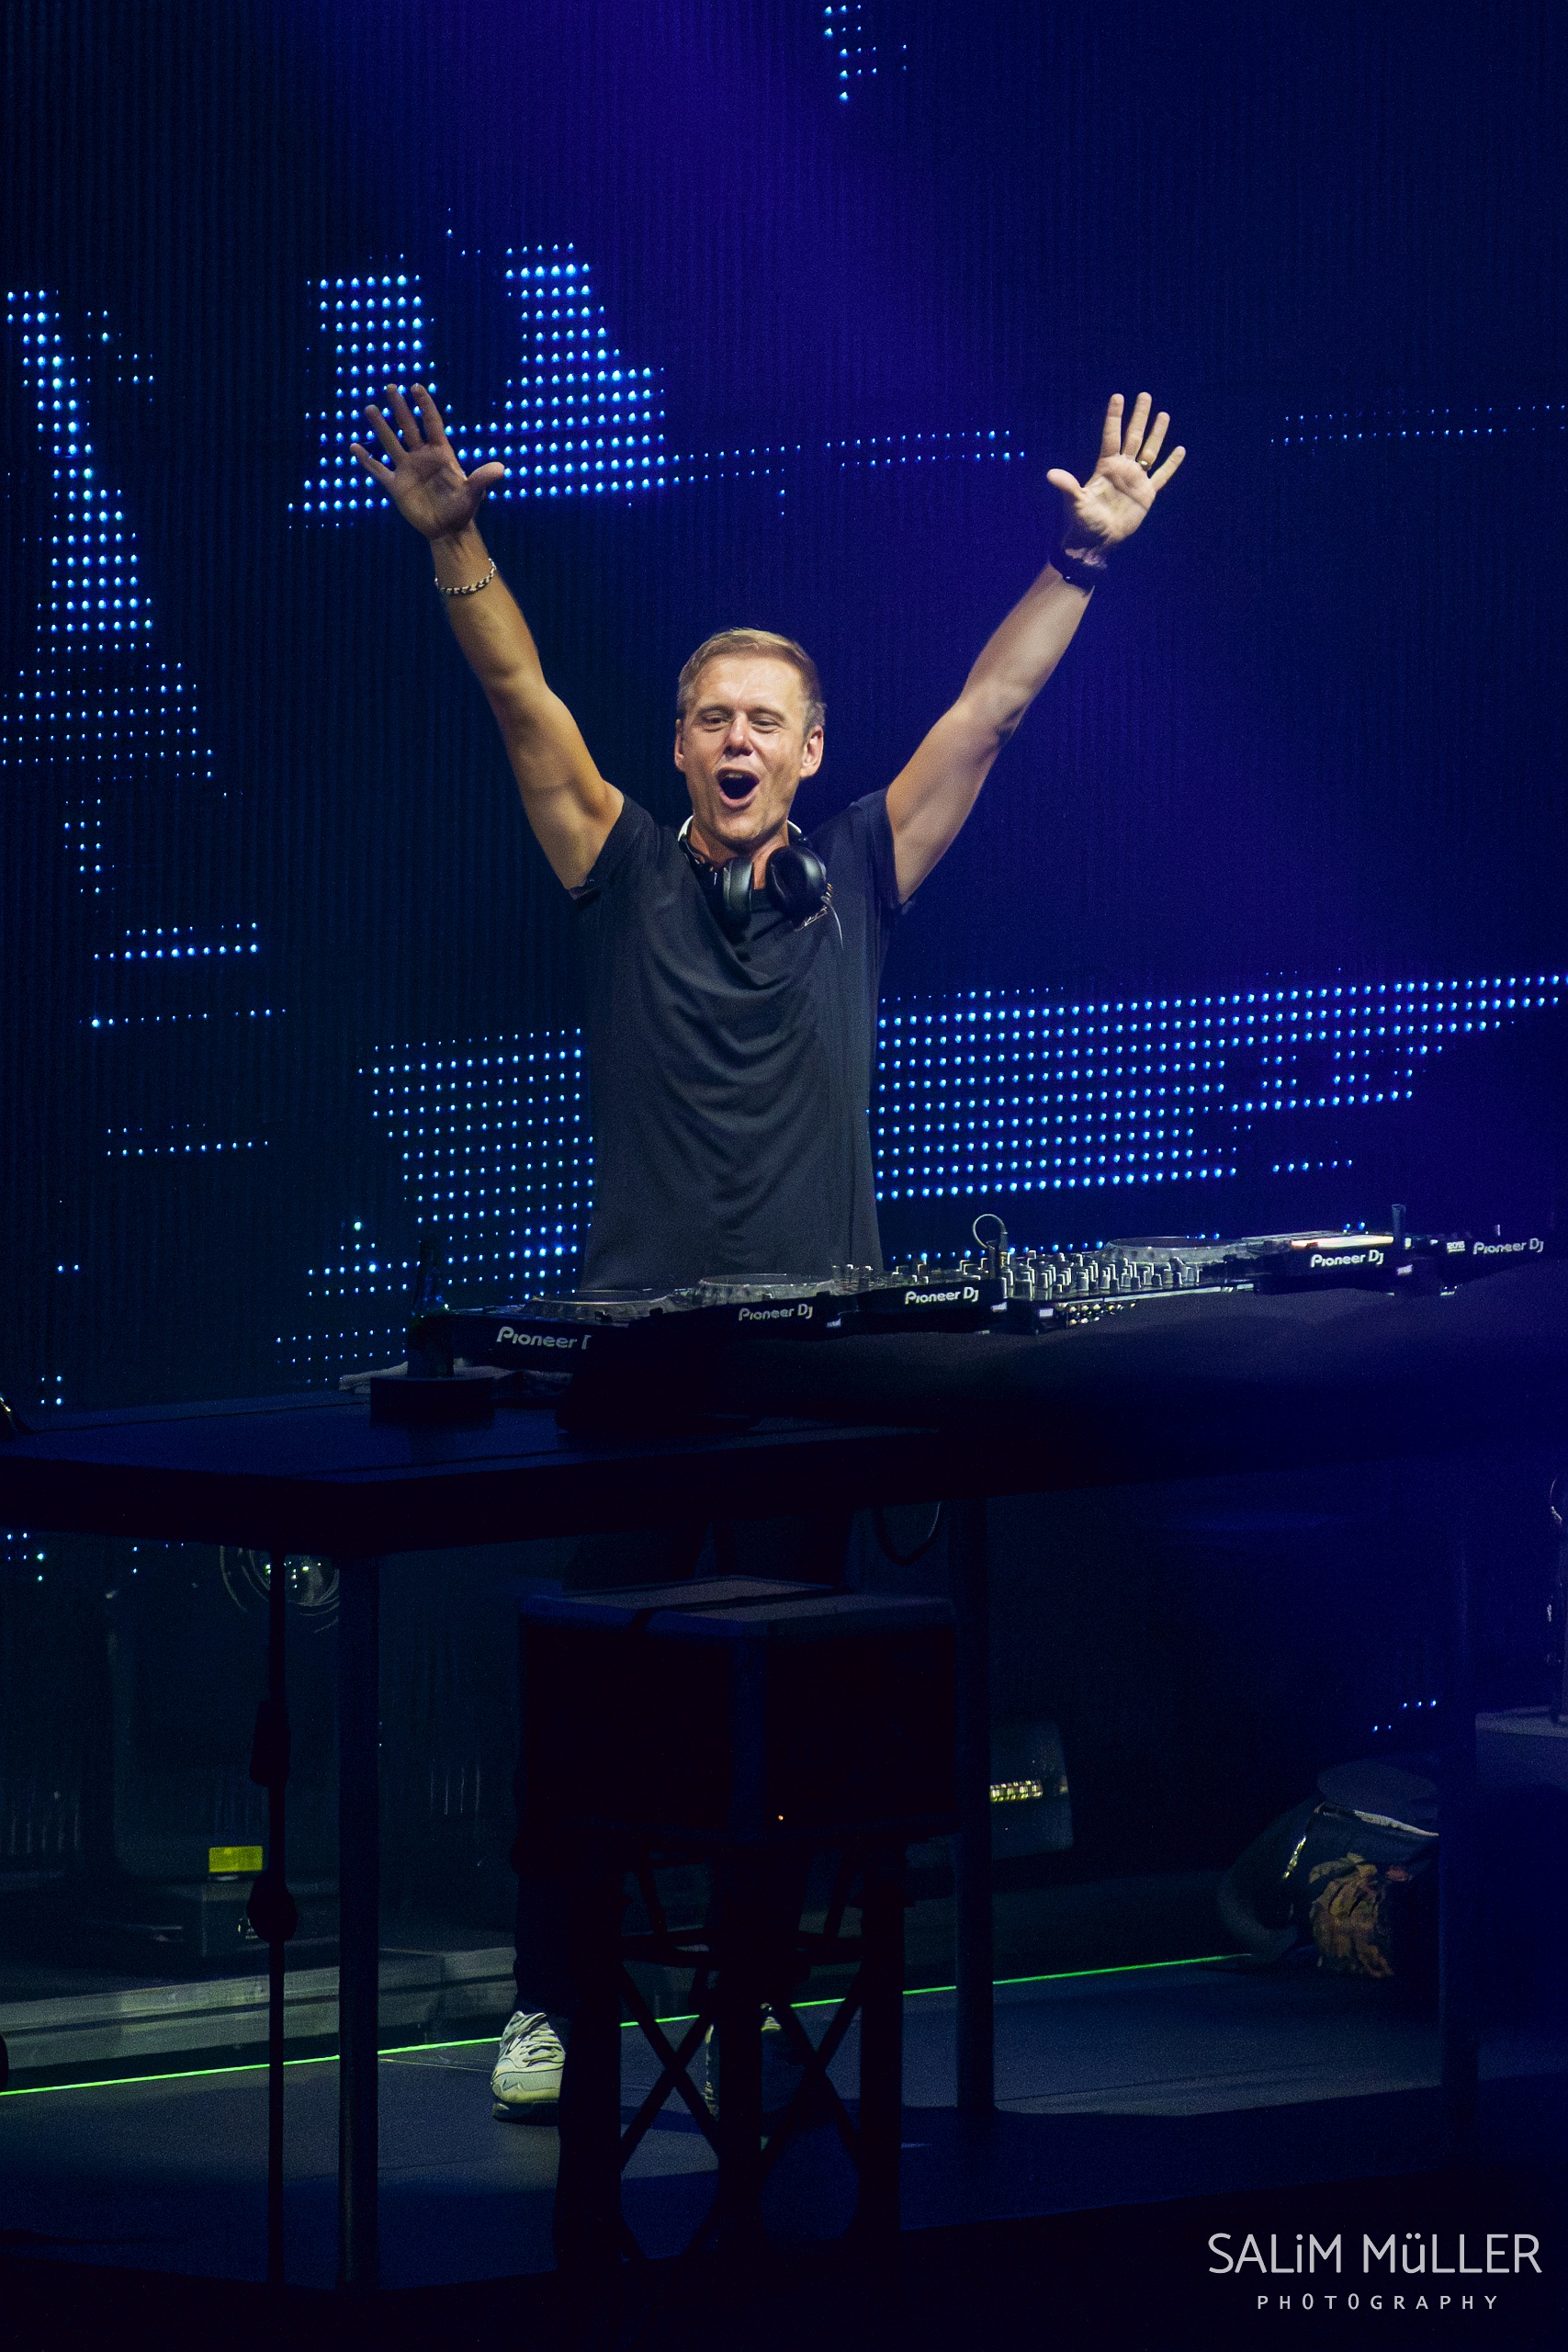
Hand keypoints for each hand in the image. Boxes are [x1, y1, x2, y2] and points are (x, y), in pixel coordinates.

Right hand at [349, 385, 505, 541]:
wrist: (448, 530)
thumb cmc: (463, 509)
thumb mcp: (474, 493)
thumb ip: (482, 478)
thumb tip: (501, 468)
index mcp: (441, 453)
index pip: (432, 423)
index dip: (425, 405)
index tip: (416, 387)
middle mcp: (422, 457)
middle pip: (409, 426)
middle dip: (400, 408)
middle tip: (391, 387)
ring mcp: (408, 470)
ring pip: (391, 443)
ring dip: (380, 427)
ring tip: (370, 409)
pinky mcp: (396, 486)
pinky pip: (378, 470)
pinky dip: (366, 460)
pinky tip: (354, 447)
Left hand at [1046, 391, 1184, 555]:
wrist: (1097, 541)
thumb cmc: (1083, 522)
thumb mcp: (1075, 502)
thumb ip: (1067, 486)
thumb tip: (1051, 475)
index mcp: (1106, 466)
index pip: (1112, 436)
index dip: (1115, 417)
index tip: (1118, 396)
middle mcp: (1122, 468)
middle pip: (1133, 436)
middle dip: (1139, 416)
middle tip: (1145, 395)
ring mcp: (1136, 480)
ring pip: (1150, 451)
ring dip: (1157, 433)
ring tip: (1163, 414)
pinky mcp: (1147, 494)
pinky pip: (1162, 476)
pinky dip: (1171, 464)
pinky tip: (1180, 450)